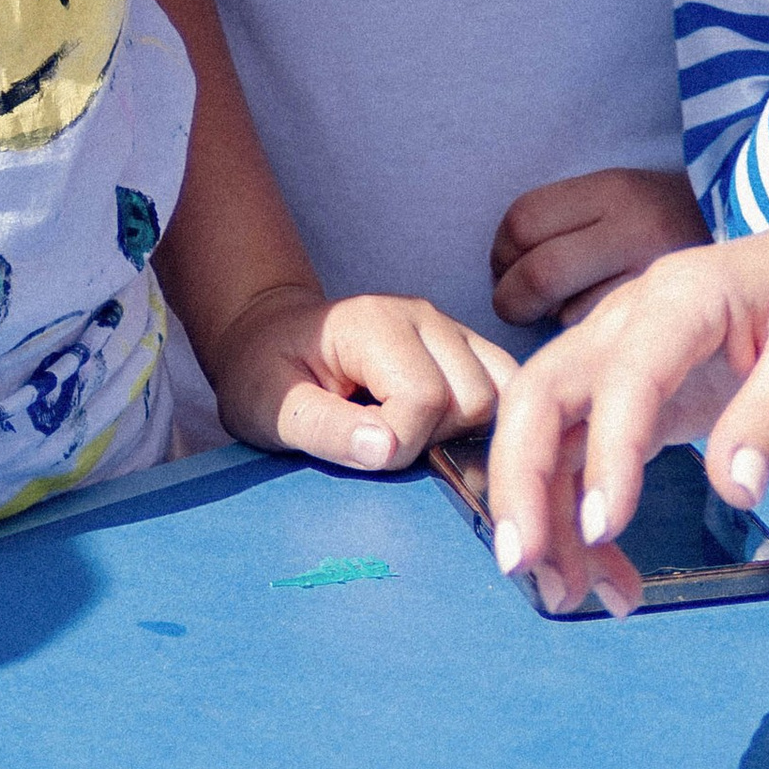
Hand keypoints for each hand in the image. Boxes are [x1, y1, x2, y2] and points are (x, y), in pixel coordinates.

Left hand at [211, 285, 514, 473]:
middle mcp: (425, 317)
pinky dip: (485, 419)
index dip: (399, 443)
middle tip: (383, 444)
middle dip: (434, 440)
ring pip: (499, 395)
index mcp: (375, 324)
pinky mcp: (464, 346)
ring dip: (463, 432)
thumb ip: (325, 430)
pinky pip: (504, 386)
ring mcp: (450, 329)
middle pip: (475, 398)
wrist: (268, 338)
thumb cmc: (264, 375)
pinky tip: (442, 432)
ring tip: (412, 437)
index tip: (359, 451)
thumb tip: (388, 449)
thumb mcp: (267, 410)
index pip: (425, 398)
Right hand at [489, 219, 768, 610]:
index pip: (624, 376)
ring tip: (574, 595)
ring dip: (546, 513)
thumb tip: (735, 492)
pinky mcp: (623, 395)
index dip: (607, 452)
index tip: (605, 528)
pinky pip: (577, 453)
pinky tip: (603, 568)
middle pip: (541, 394)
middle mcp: (627, 322)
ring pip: (547, 433)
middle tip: (529, 565)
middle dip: (520, 482)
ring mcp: (617, 357)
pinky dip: (577, 512)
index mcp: (681, 300)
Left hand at [492, 167, 710, 328]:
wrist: (758, 233)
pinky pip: (606, 340)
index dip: (501, 252)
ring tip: (562, 314)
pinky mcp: (670, 316)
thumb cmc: (664, 223)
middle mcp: (635, 228)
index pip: (524, 220)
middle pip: (538, 273)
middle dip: (512, 299)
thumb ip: (565, 222)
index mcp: (614, 189)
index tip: (507, 267)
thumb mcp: (619, 197)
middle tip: (518, 306)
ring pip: (566, 314)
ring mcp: (655, 275)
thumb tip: (502, 269)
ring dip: (551, 322)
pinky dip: (585, 338)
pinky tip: (597, 328)